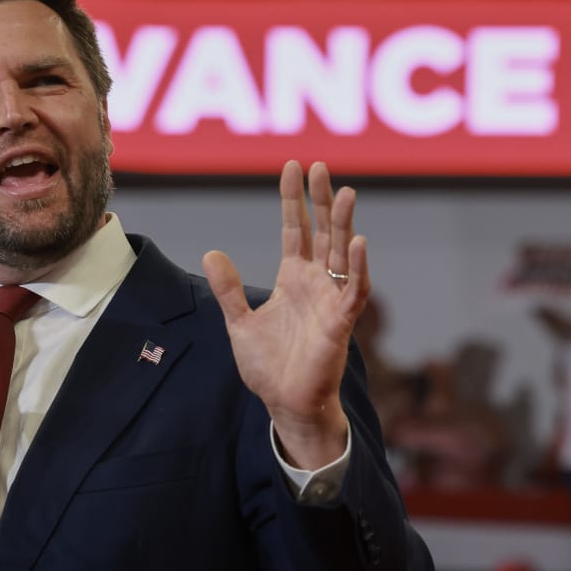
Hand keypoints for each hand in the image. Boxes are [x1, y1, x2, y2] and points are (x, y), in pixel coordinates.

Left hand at [202, 160, 368, 469]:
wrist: (285, 403)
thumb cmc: (268, 367)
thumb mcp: (239, 323)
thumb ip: (229, 289)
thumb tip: (211, 253)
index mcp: (293, 279)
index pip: (295, 230)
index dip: (293, 200)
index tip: (292, 167)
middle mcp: (316, 283)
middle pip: (322, 232)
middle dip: (321, 200)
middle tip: (319, 167)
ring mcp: (331, 300)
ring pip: (342, 254)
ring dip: (344, 224)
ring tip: (346, 192)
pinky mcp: (341, 322)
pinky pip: (354, 289)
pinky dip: (358, 266)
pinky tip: (358, 241)